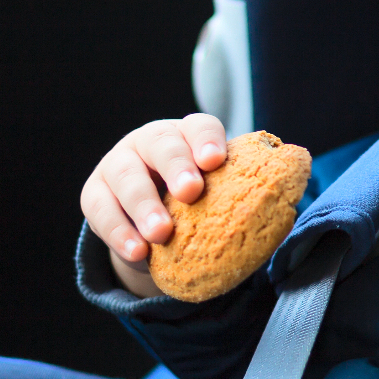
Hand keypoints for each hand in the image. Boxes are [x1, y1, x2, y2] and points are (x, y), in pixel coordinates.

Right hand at [81, 114, 228, 297]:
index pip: (199, 127)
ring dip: (144, 205)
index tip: (216, 161)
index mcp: (188, 137)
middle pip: (162, 145)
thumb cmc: (198, 206)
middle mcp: (151, 142)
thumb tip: (283, 212)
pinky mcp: (95, 194)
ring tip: (161, 234)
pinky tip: (136, 251)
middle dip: (177, 167)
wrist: (154, 225)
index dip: (207, 141)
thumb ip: (243, 198)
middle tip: (191, 192)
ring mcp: (118, 165)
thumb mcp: (218, 196)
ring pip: (127, 177)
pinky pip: (101, 210)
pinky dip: (118, 232)